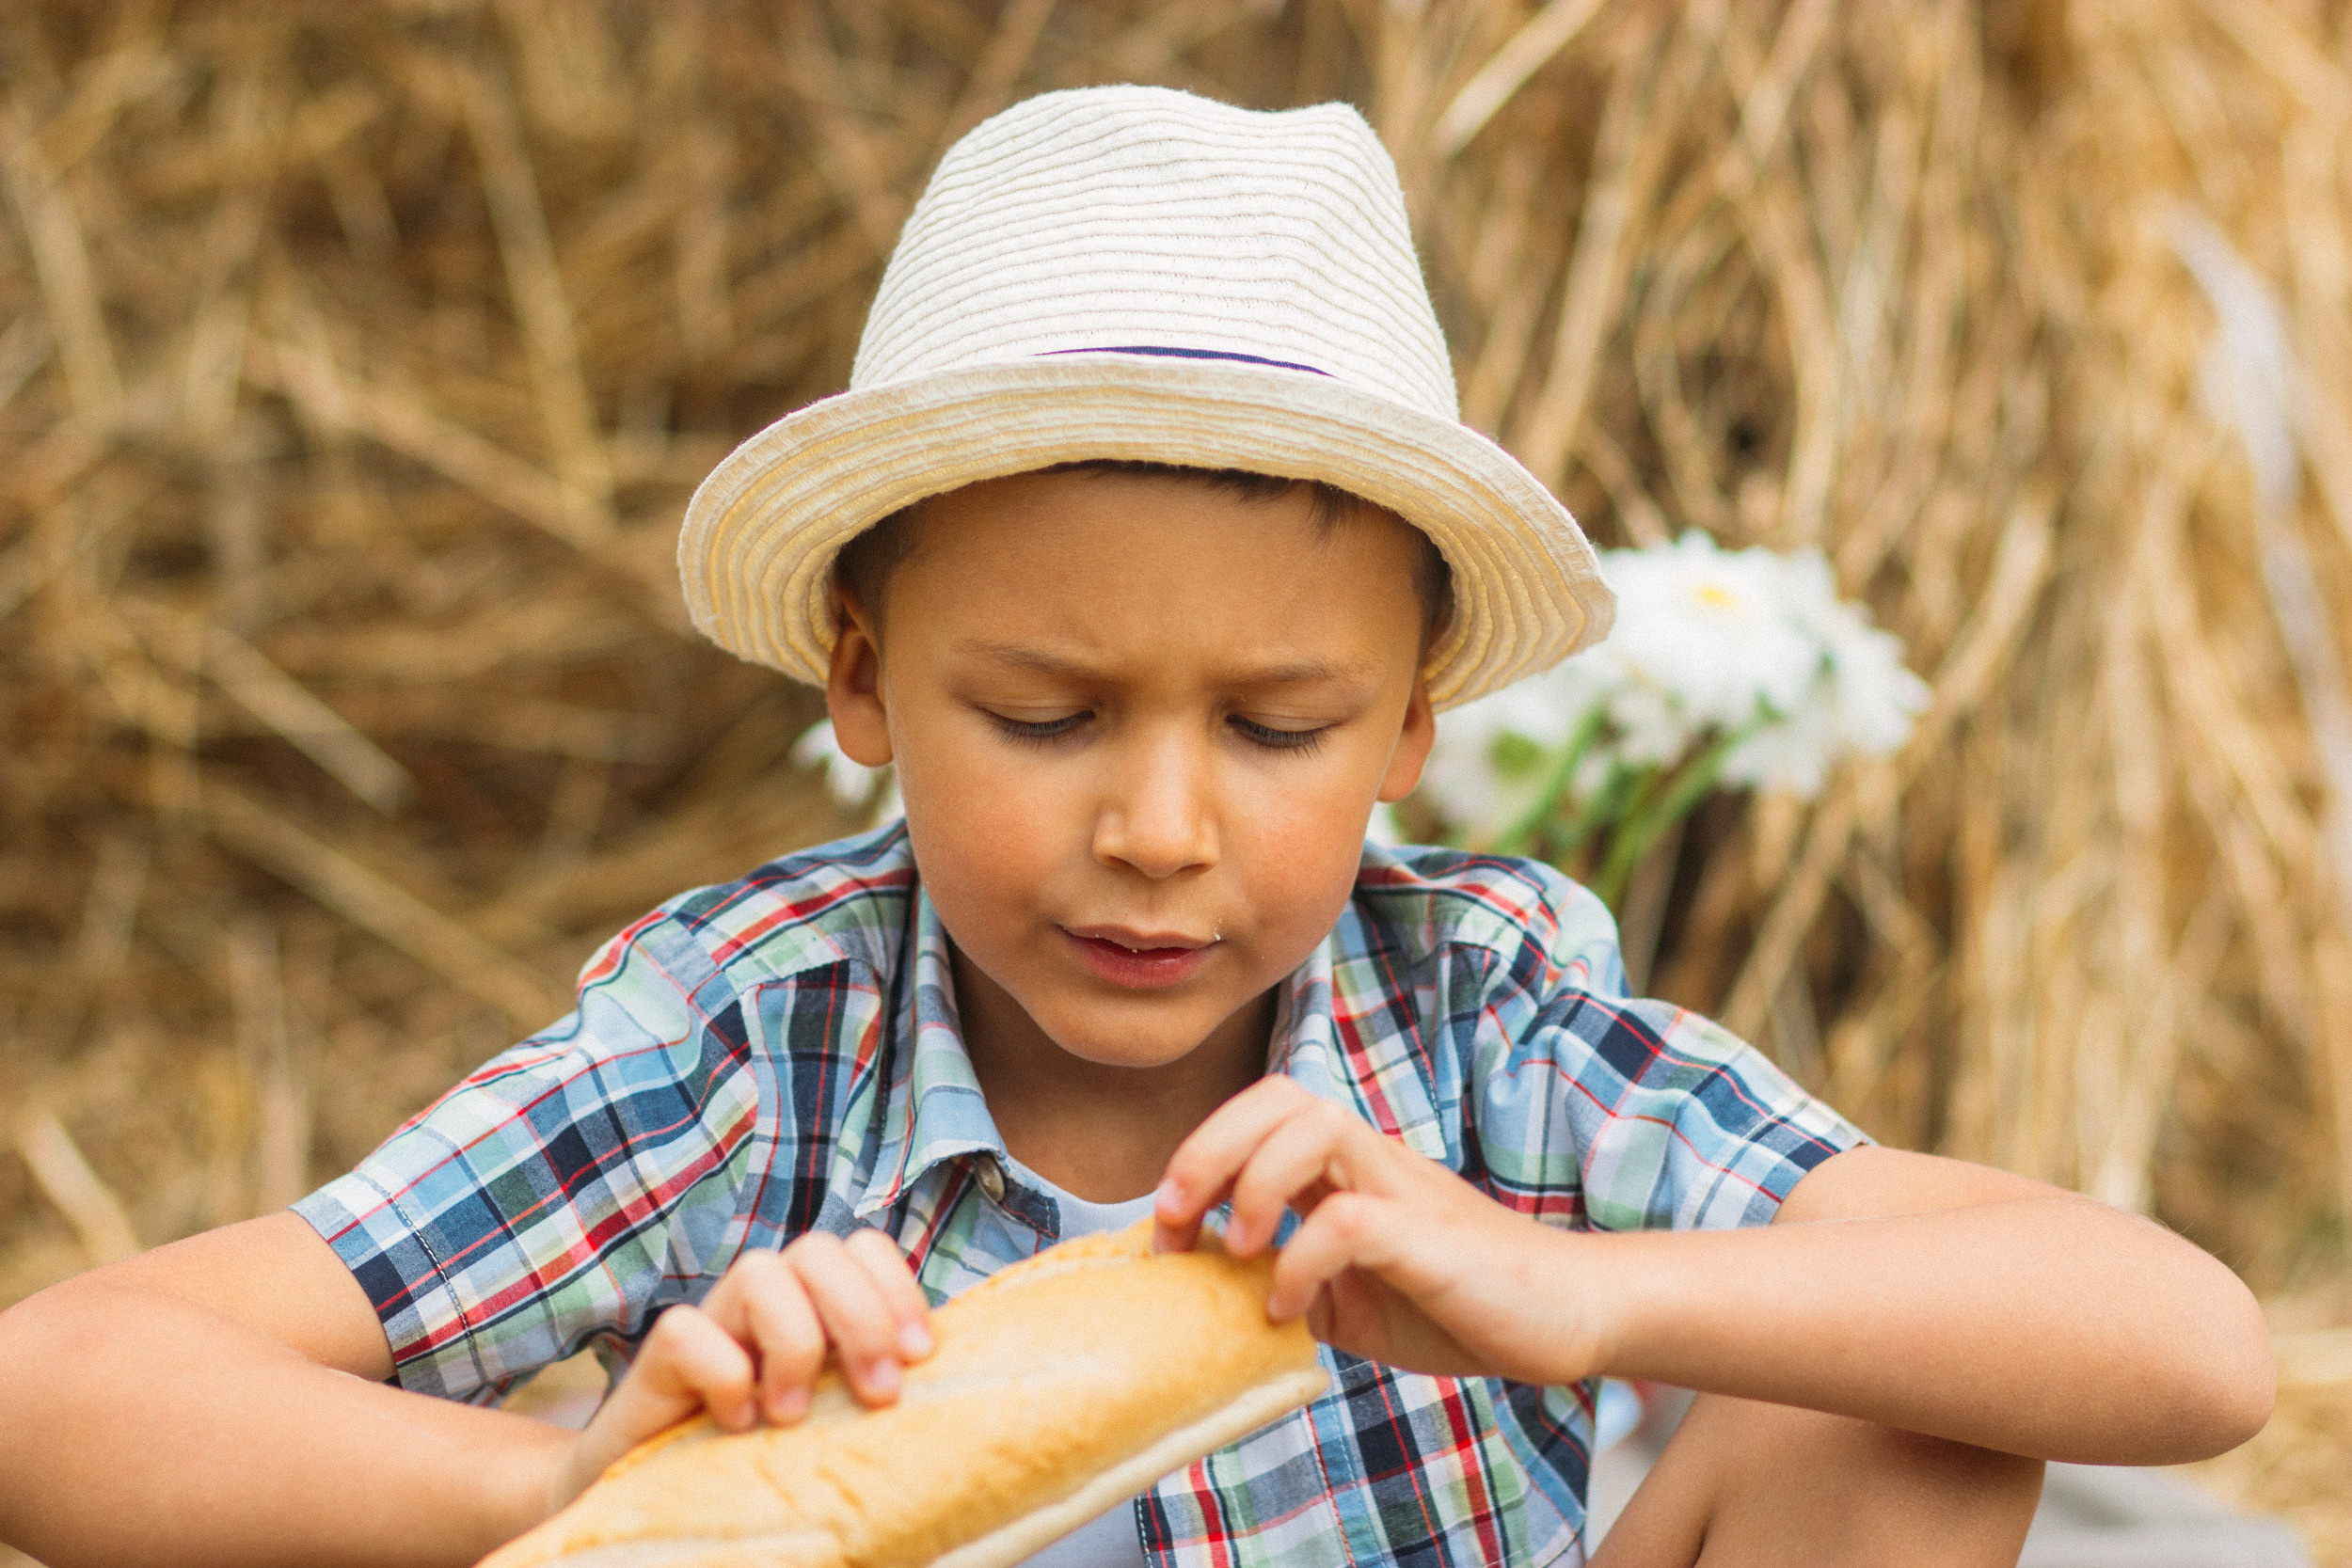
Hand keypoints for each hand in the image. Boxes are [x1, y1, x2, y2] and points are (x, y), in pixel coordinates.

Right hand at [551, 1229, 932, 1506]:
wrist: (656, 1497)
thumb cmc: (767, 1457)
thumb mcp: (837, 1417)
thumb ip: (876, 1387)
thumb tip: (958, 1392)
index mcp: (814, 1302)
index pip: (865, 1247)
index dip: (898, 1289)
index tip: (920, 1358)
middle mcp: (765, 1298)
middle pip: (820, 1249)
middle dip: (861, 1317)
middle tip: (878, 1396)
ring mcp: (711, 1320)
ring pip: (759, 1271)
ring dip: (793, 1342)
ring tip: (792, 1415)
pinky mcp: (657, 1359)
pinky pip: (688, 1331)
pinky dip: (723, 1376)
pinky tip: (737, 1424)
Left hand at [1154, 1077, 1596, 1386]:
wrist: (1566, 1315)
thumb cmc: (1458, 1301)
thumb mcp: (1350, 1297)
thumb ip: (1288, 1280)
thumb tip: (1208, 1297)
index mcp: (1347, 1168)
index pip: (1261, 1112)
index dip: (1199, 1153)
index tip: (1165, 1230)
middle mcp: (1371, 1161)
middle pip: (1277, 1097)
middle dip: (1206, 1150)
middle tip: (1175, 1224)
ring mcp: (1403, 1190)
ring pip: (1314, 1127)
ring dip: (1254, 1185)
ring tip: (1236, 1252)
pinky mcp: (1430, 1237)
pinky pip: (1349, 1220)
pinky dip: (1302, 1260)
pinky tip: (1289, 1308)